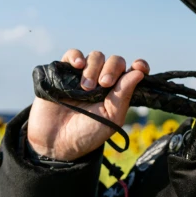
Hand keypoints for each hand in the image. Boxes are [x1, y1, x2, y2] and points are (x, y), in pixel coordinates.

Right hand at [26, 49, 149, 160]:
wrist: (56, 142)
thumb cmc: (87, 133)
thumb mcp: (110, 118)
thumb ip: (123, 95)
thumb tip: (139, 73)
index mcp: (119, 91)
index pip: (134, 71)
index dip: (139, 66)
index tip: (139, 68)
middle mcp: (103, 80)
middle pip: (115, 61)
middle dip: (112, 69)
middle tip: (104, 84)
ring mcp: (83, 75)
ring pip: (96, 56)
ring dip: (94, 68)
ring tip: (86, 88)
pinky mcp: (64, 73)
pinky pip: (72, 54)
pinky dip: (76, 56)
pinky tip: (78, 65)